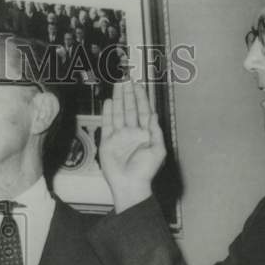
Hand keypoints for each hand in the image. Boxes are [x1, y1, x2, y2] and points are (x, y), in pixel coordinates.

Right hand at [98, 80, 166, 213]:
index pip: (143, 110)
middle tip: (127, 79)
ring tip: (118, 85)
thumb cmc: (146, 171)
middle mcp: (132, 132)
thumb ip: (156, 131)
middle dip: (128, 94)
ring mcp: (119, 136)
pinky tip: (108, 102)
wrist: (130, 185)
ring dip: (118, 99)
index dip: (141, 97)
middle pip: (130, 108)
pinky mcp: (107, 143)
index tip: (139, 84)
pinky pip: (107, 124)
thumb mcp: (158, 150)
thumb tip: (154, 115)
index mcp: (145, 133)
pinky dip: (107, 113)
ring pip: (118, 113)